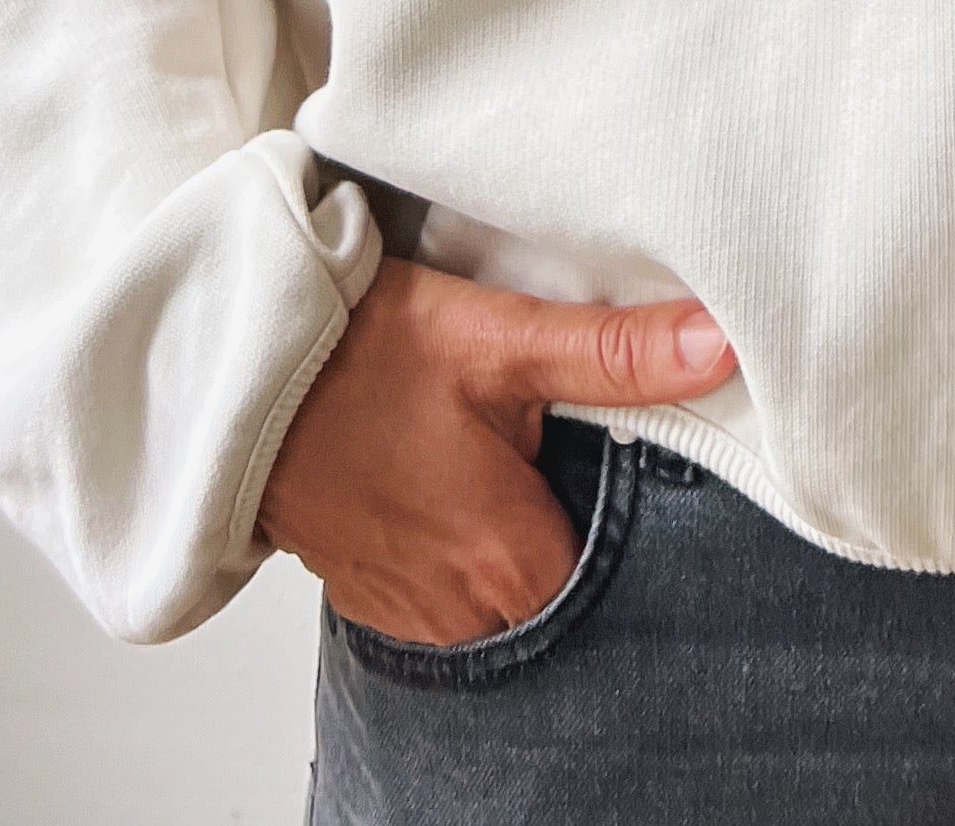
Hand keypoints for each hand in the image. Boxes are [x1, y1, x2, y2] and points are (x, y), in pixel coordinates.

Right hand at [255, 259, 733, 644]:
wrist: (237, 373)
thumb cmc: (362, 356)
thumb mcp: (499, 340)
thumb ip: (615, 355)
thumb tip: (718, 345)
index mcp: (511, 563)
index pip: (618, 568)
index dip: (625, 504)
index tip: (613, 451)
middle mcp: (464, 613)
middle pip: (563, 575)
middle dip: (567, 508)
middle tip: (545, 434)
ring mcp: (414, 613)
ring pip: (503, 581)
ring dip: (509, 523)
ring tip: (490, 449)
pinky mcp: (376, 593)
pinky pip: (448, 581)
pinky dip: (458, 534)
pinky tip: (446, 472)